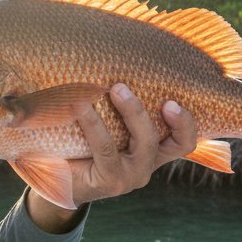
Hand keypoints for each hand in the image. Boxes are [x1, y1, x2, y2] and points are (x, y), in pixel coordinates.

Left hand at [26, 84, 197, 231]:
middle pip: (164, 139)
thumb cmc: (83, 144)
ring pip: (144, 143)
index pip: (184, 141)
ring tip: (111, 89)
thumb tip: (116, 60)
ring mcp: (131, 176)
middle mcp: (146, 165)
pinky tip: (80, 107)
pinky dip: (95, 125)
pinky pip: (107, 149)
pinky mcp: (111, 181)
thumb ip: (118, 104)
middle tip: (121, 86)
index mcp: (153, 151)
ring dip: (131, 112)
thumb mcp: (107, 124)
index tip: (172, 101)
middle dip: (146, 109)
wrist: (56, 179)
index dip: (185, 123)